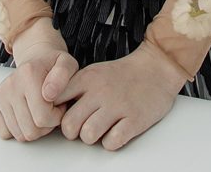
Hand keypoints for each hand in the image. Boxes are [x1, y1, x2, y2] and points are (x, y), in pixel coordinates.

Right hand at [0, 43, 79, 141]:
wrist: (37, 57)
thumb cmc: (53, 65)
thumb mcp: (67, 64)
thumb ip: (63, 75)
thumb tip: (49, 93)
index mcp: (29, 74)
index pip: (43, 118)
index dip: (57, 116)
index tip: (60, 104)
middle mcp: (11, 84)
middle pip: (31, 131)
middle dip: (46, 126)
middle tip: (51, 109)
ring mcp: (1, 94)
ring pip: (19, 135)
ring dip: (33, 128)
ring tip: (40, 110)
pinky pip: (5, 133)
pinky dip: (18, 129)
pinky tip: (27, 114)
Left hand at [51, 40, 188, 150]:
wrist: (157, 68)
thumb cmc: (123, 74)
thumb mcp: (95, 72)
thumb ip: (74, 88)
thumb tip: (53, 109)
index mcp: (87, 78)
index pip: (55, 99)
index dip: (56, 112)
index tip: (64, 114)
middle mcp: (100, 91)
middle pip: (69, 124)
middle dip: (73, 132)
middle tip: (82, 127)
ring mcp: (118, 106)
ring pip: (88, 136)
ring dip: (92, 138)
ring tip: (101, 129)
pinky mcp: (134, 120)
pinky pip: (111, 143)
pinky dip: (111, 142)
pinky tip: (116, 131)